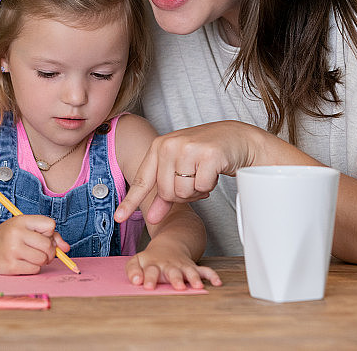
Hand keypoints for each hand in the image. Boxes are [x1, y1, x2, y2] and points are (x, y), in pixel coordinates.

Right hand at [0, 214, 69, 274]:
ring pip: (43, 259)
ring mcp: (12, 250)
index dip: (49, 233)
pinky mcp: (10, 266)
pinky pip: (35, 269)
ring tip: (32, 257)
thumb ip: (51, 235)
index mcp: (22, 220)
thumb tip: (66, 249)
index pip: (50, 225)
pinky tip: (24, 263)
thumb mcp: (27, 228)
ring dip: (42, 261)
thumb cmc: (10, 236)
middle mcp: (16, 234)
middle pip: (48, 245)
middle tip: (41, 251)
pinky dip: (33, 268)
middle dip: (49, 251)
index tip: (40, 235)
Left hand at [114, 121, 256, 223]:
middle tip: (194, 180)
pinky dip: (209, 186)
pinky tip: (214, 172)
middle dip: (182, 194)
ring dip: (196, 191)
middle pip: (166, 192)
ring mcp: (189, 148)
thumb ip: (165, 192)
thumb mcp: (181, 168)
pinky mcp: (208, 155)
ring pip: (183, 192)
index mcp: (160, 146)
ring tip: (204, 174)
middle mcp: (171, 145)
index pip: (143, 180)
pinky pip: (201, 188)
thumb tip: (152, 217)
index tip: (119, 218)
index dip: (131, 201)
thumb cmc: (207, 153)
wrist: (238, 138)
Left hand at [125, 244, 222, 289]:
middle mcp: (168, 265)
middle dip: (175, 279)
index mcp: (152, 263)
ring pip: (189, 271)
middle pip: (171, 272)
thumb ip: (132, 271)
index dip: (147, 277)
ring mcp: (181, 266)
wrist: (169, 244)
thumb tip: (135, 282)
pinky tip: (217, 282)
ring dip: (193, 278)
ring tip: (197, 286)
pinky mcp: (192, 267)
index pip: (149, 270)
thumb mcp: (137, 261)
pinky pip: (204, 270)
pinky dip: (211, 276)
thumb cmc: (151, 258)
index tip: (145, 285)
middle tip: (177, 287)